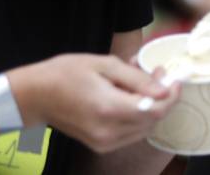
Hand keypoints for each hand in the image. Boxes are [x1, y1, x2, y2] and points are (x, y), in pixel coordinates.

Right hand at [13, 54, 178, 152]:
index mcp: (110, 109)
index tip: (174, 78)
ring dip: (150, 106)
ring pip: (144, 128)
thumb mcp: (105, 65)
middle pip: (152, 120)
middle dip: (161, 98)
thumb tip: (164, 89)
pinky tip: (128, 96)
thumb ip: (138, 79)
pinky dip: (137, 115)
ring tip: (139, 82)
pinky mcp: (101, 145)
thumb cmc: (67, 73)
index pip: (155, 110)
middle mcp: (109, 132)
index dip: (171, 95)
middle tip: (156, 73)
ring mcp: (104, 142)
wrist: (35, 95)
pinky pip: (131, 133)